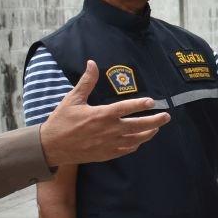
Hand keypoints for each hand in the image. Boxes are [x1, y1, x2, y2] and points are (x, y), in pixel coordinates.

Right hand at [40, 61, 170, 166]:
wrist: (51, 147)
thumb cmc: (61, 121)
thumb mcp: (73, 99)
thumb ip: (86, 82)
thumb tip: (92, 63)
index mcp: (101, 115)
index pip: (126, 108)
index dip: (140, 104)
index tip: (153, 102)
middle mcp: (108, 130)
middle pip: (138, 126)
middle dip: (155, 121)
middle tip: (166, 116)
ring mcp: (108, 144)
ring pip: (135, 139)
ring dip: (148, 133)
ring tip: (156, 127)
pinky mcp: (106, 154)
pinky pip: (126, 149)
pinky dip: (135, 144)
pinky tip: (139, 140)